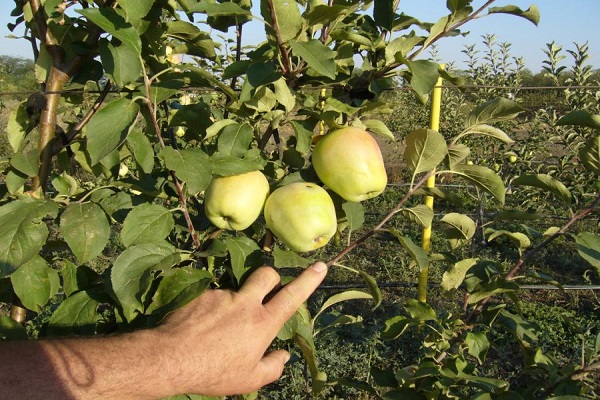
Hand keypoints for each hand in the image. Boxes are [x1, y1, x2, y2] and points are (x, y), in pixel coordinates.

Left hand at [155, 262, 327, 396]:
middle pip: (267, 274)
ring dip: (233, 304)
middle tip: (265, 292)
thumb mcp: (248, 379)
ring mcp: (221, 295)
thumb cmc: (213, 372)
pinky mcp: (200, 293)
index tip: (321, 266)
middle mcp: (245, 303)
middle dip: (272, 277)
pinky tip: (199, 327)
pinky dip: (210, 309)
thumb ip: (272, 367)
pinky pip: (212, 297)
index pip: (291, 296)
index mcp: (262, 323)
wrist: (169, 358)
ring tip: (217, 330)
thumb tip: (283, 356)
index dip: (309, 280)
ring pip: (236, 290)